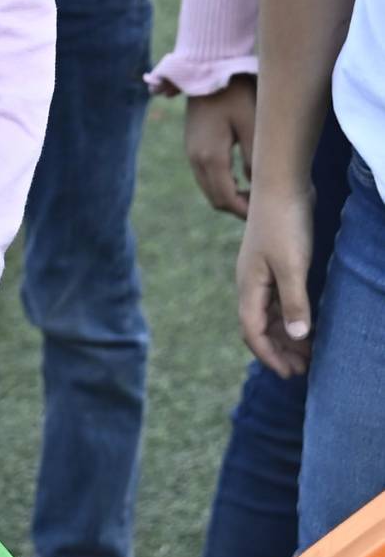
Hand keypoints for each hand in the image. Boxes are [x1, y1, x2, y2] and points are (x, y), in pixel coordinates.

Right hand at [185, 75, 255, 218]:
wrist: (208, 68)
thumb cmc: (235, 93)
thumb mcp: (253, 126)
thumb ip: (255, 159)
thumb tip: (260, 187)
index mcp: (210, 157)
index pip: (226, 199)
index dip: (245, 212)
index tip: (266, 213)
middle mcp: (196, 158)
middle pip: (215, 198)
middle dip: (238, 207)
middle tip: (263, 205)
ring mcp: (191, 152)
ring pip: (209, 188)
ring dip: (230, 195)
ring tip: (255, 191)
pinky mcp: (193, 145)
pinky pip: (206, 175)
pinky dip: (223, 183)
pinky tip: (241, 176)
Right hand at [236, 186, 313, 377]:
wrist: (282, 182)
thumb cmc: (284, 223)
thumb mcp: (292, 266)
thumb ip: (294, 302)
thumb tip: (296, 336)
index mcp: (249, 285)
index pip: (252, 331)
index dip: (270, 355)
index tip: (291, 374)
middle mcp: (250, 282)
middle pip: (260, 326)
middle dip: (279, 350)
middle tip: (303, 370)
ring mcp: (262, 271)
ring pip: (270, 313)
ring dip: (286, 335)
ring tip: (308, 352)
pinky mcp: (275, 262)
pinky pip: (278, 298)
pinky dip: (290, 315)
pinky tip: (307, 322)